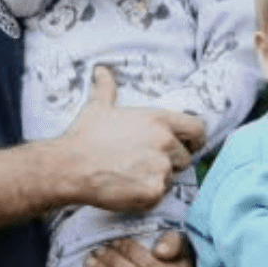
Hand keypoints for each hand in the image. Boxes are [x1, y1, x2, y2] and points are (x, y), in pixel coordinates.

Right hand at [57, 68, 206, 212]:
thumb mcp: (98, 107)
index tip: (187, 145)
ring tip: (130, 175)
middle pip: (185, 157)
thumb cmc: (84, 136)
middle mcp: (165, 142)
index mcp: (158, 119)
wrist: (69, 167)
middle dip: (170, 162)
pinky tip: (127, 188)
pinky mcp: (153, 191)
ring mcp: (161, 168)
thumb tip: (101, 70)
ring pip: (171, 178)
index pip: (198, 128)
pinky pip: (159, 195)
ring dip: (156, 179)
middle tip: (144, 163)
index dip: (194, 139)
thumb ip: (107, 88)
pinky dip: (146, 195)